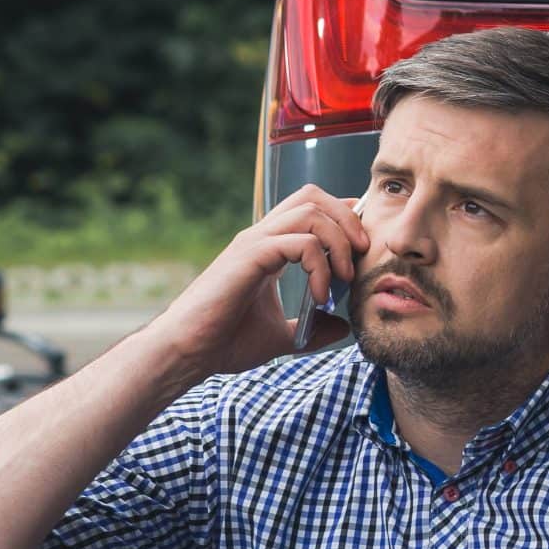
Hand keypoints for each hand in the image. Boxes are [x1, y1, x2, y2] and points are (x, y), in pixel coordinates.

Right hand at [144, 184, 369, 377]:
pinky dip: (320, 264)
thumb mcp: (281, 336)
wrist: (187, 353)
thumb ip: (312, 330)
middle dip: (347, 219)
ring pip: (310, 211)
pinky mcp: (249, 256)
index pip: (310, 208)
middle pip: (313, 196)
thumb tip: (342, 327)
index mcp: (266, 248)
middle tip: (362, 254)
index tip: (360, 248)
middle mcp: (260, 237)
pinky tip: (320, 295)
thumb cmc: (223, 343)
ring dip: (339, 240)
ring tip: (344, 277)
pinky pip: (300, 242)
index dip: (342, 217)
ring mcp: (253, 243)